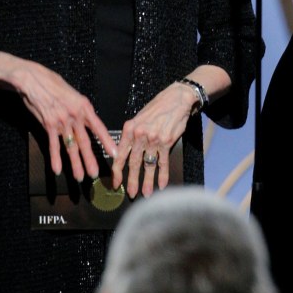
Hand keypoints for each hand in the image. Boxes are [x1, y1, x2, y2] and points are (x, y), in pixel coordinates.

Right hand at [11, 59, 115, 182]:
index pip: (99, 127)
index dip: (107, 141)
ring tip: (80, 177)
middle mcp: (75, 116)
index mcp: (84, 107)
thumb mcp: (73, 94)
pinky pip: (53, 144)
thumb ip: (80, 109)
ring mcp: (62, 121)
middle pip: (85, 141)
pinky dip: (55, 158)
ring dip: (75, 163)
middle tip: (95, 174)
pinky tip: (57, 170)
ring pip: (70, 146)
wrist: (34, 79)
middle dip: (90, 159)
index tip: (114, 153)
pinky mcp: (48, 124)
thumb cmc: (53, 85)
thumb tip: (86, 122)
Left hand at [111, 82, 193, 198]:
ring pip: (148, 165)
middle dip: (131, 181)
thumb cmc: (158, 107)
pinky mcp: (167, 142)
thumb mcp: (139, 117)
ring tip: (146, 193)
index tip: (116, 183)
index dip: (117, 171)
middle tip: (130, 193)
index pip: (120, 154)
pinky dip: (162, 175)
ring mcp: (154, 139)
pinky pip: (163, 162)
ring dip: (147, 181)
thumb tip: (126, 152)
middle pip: (133, 163)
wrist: (176, 98)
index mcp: (129, 129)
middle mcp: (140, 135)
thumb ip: (133, 134)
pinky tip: (161, 184)